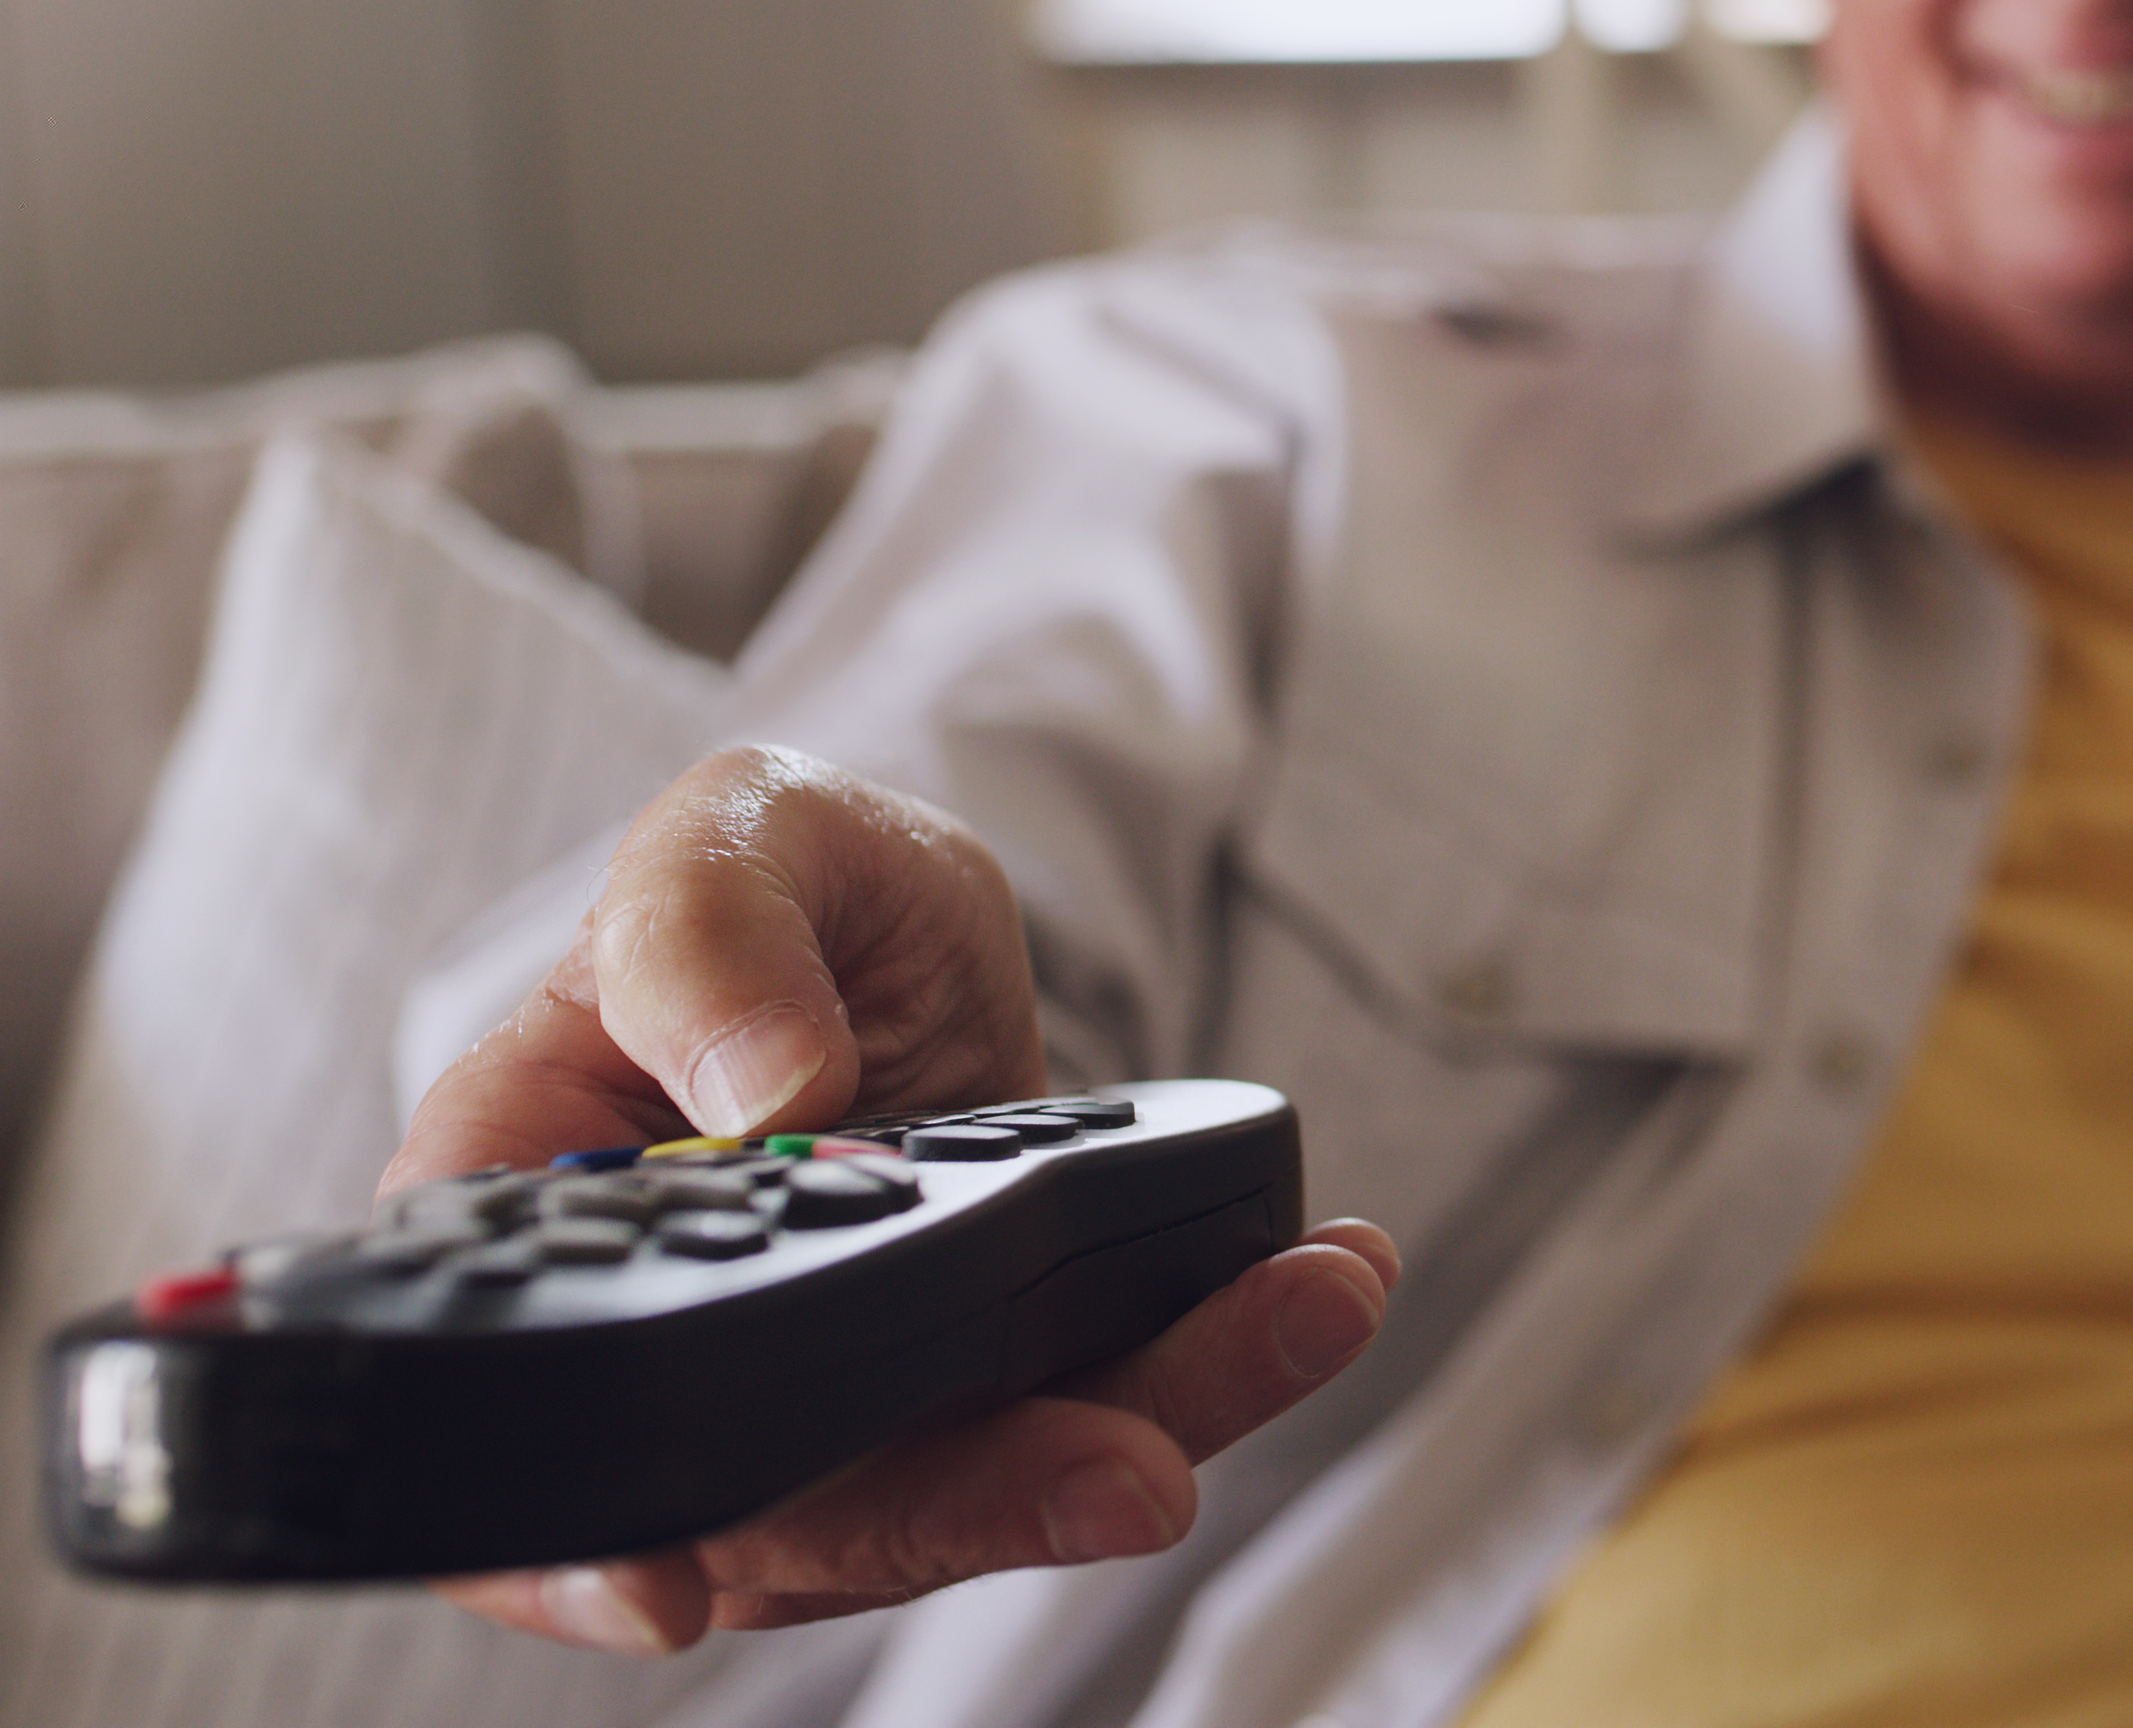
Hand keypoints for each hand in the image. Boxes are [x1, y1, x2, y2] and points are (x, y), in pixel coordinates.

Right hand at [386, 746, 1398, 1650]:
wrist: (896, 920)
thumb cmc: (766, 879)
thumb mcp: (727, 841)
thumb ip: (705, 938)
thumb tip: (769, 1087)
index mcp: (532, 1227)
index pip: (512, 1426)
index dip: (566, 1545)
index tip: (666, 1589)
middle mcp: (687, 1353)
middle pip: (791, 1506)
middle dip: (971, 1500)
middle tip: (1134, 1472)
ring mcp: (840, 1391)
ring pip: (971, 1481)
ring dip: (1154, 1421)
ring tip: (1300, 1316)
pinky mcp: (981, 1380)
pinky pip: (1089, 1404)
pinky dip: (1215, 1358)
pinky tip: (1321, 1283)